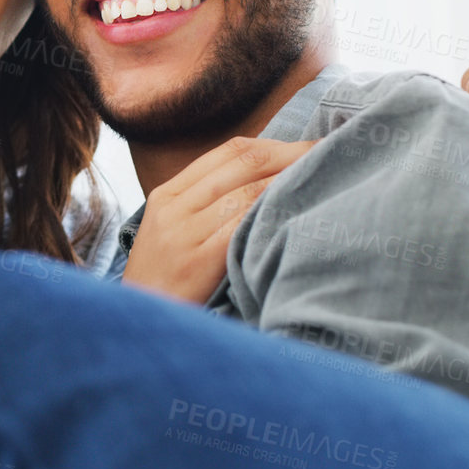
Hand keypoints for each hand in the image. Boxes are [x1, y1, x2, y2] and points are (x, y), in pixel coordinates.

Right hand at [124, 137, 316, 303]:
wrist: (139, 324)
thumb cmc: (165, 283)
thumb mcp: (172, 233)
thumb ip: (207, 205)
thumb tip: (266, 182)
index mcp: (168, 193)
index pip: (228, 151)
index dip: (275, 144)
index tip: (309, 146)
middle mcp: (174, 206)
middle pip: (243, 163)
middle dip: (292, 155)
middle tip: (329, 155)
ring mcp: (182, 233)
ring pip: (247, 192)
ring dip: (290, 183)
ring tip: (322, 183)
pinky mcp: (195, 262)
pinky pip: (241, 226)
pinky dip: (271, 215)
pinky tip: (298, 215)